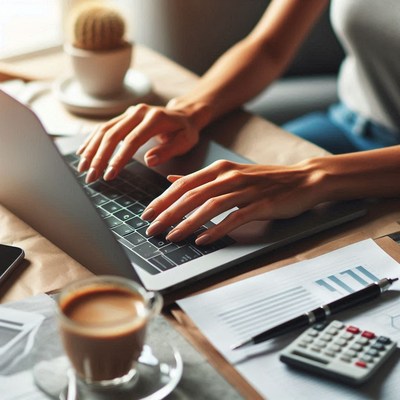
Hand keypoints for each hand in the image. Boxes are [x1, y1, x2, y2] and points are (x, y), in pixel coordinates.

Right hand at [76, 103, 201, 182]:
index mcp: (154, 118)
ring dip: (91, 149)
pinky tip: (83, 152)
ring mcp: (130, 113)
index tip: (109, 174)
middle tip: (91, 176)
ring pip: (104, 130)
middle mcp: (139, 112)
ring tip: (82, 168)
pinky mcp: (124, 116)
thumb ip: (167, 151)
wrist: (184, 115)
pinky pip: (104, 127)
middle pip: (113, 134)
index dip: (119, 158)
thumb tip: (149, 160)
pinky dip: (92, 140)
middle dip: (99, 157)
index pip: (132, 140)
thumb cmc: (185, 131)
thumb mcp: (184, 142)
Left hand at [141, 159, 323, 244]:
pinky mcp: (260, 204)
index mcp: (218, 169)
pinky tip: (203, 240)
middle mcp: (229, 177)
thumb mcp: (230, 172)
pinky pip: (234, 218)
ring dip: (188, 223)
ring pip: (209, 206)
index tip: (147, 214)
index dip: (163, 200)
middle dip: (168, 213)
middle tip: (152, 230)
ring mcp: (245, 190)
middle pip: (192, 195)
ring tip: (172, 237)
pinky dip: (217, 229)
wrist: (303, 178)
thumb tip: (172, 180)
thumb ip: (200, 178)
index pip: (183, 184)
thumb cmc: (264, 179)